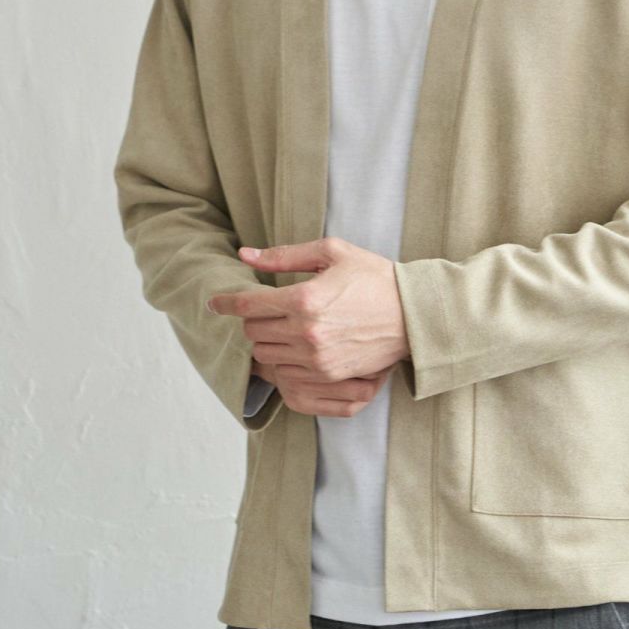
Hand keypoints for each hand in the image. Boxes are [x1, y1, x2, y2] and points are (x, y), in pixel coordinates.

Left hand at [207, 236, 411, 417]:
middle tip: (264, 309)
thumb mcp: (332, 253)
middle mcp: (306, 333)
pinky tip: (295, 345)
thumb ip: (284, 256)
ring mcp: (316, 359)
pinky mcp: (328, 375)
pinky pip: (287, 373)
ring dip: (267, 340)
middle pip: (253, 332)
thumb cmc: (374, 277)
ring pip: (266, 355)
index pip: (248, 305)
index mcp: (304, 299)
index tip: (215, 302)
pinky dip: (283, 359)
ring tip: (281, 327)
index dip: (226, 302)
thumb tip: (245, 255)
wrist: (413, 315)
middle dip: (253, 319)